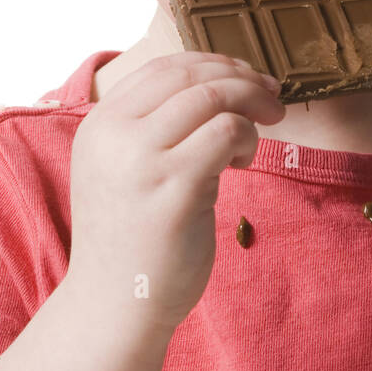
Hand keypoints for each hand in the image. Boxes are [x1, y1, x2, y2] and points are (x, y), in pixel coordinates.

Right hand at [66, 52, 284, 333]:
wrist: (114, 307)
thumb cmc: (132, 239)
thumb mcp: (127, 169)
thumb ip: (157, 128)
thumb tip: (223, 85)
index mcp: (100, 125)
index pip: (162, 68)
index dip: (212, 63)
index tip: (246, 76)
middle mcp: (114, 135)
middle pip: (190, 75)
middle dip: (241, 77)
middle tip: (270, 95)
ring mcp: (141, 161)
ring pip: (213, 96)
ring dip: (251, 104)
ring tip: (264, 130)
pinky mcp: (174, 189)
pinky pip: (226, 133)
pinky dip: (247, 137)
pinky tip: (244, 162)